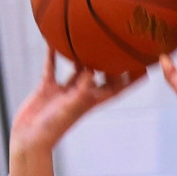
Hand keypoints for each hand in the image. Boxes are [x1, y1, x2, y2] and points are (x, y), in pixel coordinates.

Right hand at [9, 50, 145, 175]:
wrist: (30, 138)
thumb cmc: (53, 128)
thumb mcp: (71, 108)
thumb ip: (82, 90)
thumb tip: (92, 70)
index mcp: (92, 102)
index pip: (117, 89)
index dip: (132, 80)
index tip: (146, 68)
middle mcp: (81, 94)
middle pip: (102, 76)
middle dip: (112, 63)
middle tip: (121, 44)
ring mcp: (65, 91)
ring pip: (78, 69)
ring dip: (84, 55)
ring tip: (91, 37)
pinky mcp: (49, 88)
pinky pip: (53, 67)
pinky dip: (54, 55)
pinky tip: (55, 40)